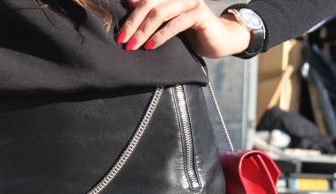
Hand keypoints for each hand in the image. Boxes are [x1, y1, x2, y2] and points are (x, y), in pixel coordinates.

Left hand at [116, 0, 250, 57]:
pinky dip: (160, 36)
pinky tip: (150, 47)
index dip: (129, 11)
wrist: (219, 40)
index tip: (117, 28)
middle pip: (148, 4)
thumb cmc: (189, 33)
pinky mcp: (199, 14)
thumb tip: (128, 3)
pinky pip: (175, 24)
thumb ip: (151, 13)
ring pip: (159, 13)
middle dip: (132, 22)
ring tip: (132, 45)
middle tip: (121, 39)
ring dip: (143, 31)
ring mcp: (190, 1)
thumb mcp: (167, 23)